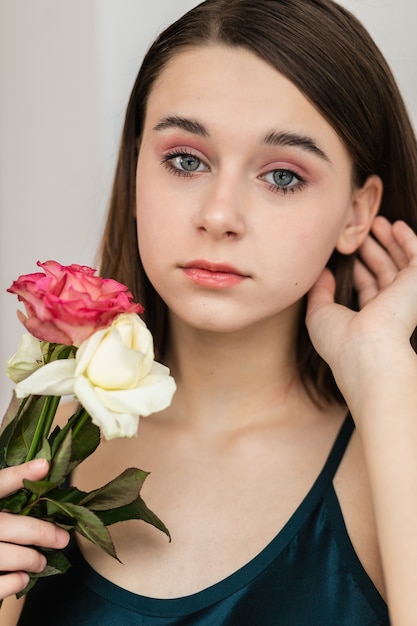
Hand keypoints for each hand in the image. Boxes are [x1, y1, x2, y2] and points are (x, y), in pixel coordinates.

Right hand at [0, 459, 68, 599]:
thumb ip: (6, 498)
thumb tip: (42, 478)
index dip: (19, 475)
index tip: (44, 466)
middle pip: (6, 525)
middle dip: (39, 532)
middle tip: (63, 539)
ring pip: (2, 555)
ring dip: (29, 559)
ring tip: (41, 562)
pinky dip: (11, 583)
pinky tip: (22, 578)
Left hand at [306, 217, 416, 376]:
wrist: (366, 348)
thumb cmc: (340, 340)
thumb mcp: (320, 313)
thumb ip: (320, 291)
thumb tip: (322, 272)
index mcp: (371, 319)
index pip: (368, 290)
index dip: (359, 270)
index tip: (347, 253)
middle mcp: (391, 308)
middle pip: (384, 272)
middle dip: (374, 251)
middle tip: (361, 233)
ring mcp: (405, 294)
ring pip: (399, 262)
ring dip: (388, 241)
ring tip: (375, 222)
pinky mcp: (416, 280)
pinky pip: (415, 254)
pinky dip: (407, 239)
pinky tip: (395, 225)